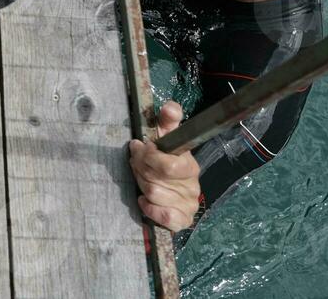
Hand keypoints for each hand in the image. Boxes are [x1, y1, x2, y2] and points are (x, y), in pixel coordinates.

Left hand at [128, 100, 201, 232]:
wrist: (172, 194)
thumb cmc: (164, 161)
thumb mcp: (165, 138)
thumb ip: (167, 121)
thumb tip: (171, 107)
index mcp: (190, 165)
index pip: (169, 164)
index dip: (149, 157)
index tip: (141, 147)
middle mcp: (192, 186)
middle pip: (155, 179)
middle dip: (140, 169)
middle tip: (135, 163)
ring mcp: (188, 205)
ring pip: (154, 195)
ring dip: (142, 186)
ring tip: (141, 179)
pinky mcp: (182, 220)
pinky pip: (164, 216)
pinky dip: (150, 208)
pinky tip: (144, 200)